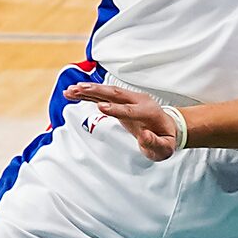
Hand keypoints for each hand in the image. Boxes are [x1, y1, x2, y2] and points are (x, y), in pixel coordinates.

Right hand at [64, 79, 181, 159]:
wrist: (167, 127)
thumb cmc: (165, 139)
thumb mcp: (164, 148)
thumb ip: (155, 143)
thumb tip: (144, 136)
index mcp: (148, 112)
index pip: (130, 110)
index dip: (115, 109)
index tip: (100, 107)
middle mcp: (138, 101)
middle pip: (115, 94)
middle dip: (96, 92)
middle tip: (79, 90)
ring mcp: (129, 99)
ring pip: (107, 92)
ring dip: (88, 90)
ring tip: (70, 90)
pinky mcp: (121, 101)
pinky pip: (103, 95)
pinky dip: (89, 93)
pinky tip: (74, 92)